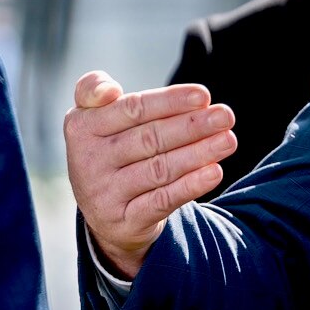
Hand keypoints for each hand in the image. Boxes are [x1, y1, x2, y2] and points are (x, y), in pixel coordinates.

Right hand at [64, 72, 234, 275]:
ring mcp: (103, 193)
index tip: (203, 95)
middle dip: (192, 126)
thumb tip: (108, 89)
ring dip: (198, 153)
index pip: (131, 109)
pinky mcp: (122, 220)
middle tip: (226, 116)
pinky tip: (215, 172)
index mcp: (81, 127)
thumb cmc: (111, 150)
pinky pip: (162, 201)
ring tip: (228, 140)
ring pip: (159, 169)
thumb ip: (94, 90)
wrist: (105, 212)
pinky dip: (190, 186)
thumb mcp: (95, 118)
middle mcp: (87, 161)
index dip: (169, 101)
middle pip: (149, 139)